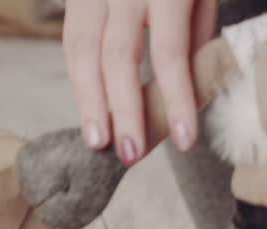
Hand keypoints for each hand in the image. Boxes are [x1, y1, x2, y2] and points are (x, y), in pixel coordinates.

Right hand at [63, 0, 218, 164]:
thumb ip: (195, 36)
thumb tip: (186, 92)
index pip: (168, 51)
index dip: (176, 99)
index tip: (186, 140)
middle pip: (116, 55)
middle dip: (123, 110)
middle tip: (130, 154)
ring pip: (81, 49)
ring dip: (88, 102)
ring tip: (98, 143)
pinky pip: (70, 40)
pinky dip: (78, 79)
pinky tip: (89, 112)